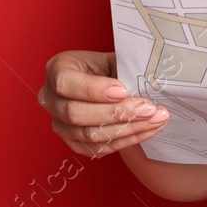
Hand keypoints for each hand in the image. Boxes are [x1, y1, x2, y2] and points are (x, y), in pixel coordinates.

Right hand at [39, 49, 169, 158]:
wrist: (108, 83)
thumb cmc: (110, 67)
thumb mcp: (114, 58)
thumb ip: (125, 67)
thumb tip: (148, 78)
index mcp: (57, 69)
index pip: (66, 83)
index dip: (94, 89)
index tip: (123, 90)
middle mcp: (51, 99)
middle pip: (77, 114)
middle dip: (117, 113)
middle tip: (148, 108)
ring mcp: (59, 124)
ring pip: (89, 135)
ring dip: (127, 129)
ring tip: (156, 119)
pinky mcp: (73, 142)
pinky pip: (97, 148)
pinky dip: (126, 140)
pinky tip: (147, 129)